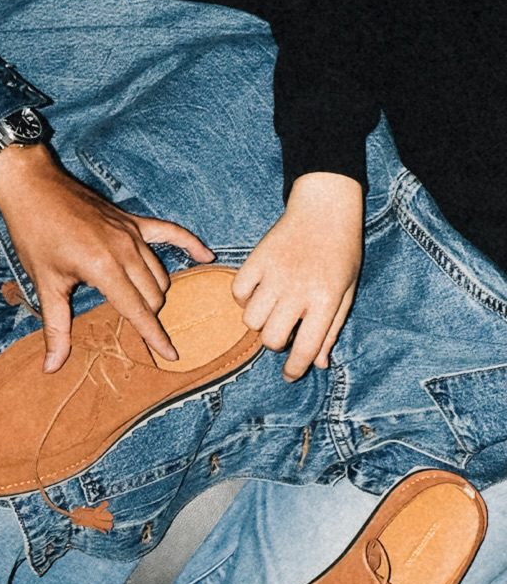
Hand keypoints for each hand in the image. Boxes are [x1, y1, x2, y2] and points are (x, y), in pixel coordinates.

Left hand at [0, 144, 213, 371]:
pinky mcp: (132, 220)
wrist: (34, 187)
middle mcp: (125, 250)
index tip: (171, 356)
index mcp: (104, 269)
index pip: (139, 312)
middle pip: (154, 295)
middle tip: (134, 328)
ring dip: (156, 293)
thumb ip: (56, 329)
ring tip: (148, 308)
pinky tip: (206, 256)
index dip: (155, 337)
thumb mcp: (45, 285)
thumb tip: (52, 366)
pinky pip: (169, 233)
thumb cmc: (35, 236)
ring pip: (159, 273)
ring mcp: (131, 233)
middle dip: (150, 315)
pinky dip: (189, 245)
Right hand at [231, 172, 363, 380]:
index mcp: (325, 299)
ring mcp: (274, 274)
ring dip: (259, 323)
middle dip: (277, 343)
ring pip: (250, 320)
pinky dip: (243, 299)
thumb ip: (331, 329)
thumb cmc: (341, 252)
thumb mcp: (346, 291)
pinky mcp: (256, 260)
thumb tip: (318, 364)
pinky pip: (237, 293)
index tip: (290, 375)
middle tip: (285, 330)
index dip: (295, 369)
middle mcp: (298, 290)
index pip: (304, 348)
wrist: (325, 208)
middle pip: (271, 339)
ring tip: (271, 310)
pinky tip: (257, 292)